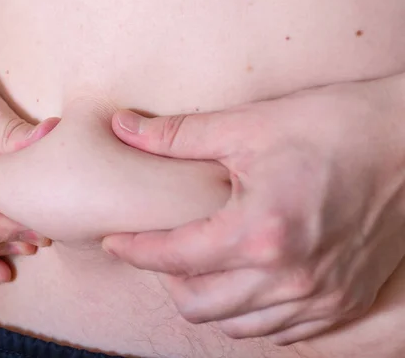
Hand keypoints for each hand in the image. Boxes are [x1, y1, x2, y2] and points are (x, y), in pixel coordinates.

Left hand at [103, 75, 404, 344]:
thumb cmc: (335, 126)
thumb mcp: (251, 124)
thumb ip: (178, 135)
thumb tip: (123, 128)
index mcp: (261, 232)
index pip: (174, 256)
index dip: (134, 250)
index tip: (114, 242)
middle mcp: (290, 276)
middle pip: (197, 304)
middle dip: (164, 280)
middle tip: (157, 249)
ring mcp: (320, 297)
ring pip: (237, 326)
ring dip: (205, 299)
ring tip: (196, 266)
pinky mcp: (343, 301)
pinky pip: (281, 332)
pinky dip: (249, 313)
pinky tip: (243, 283)